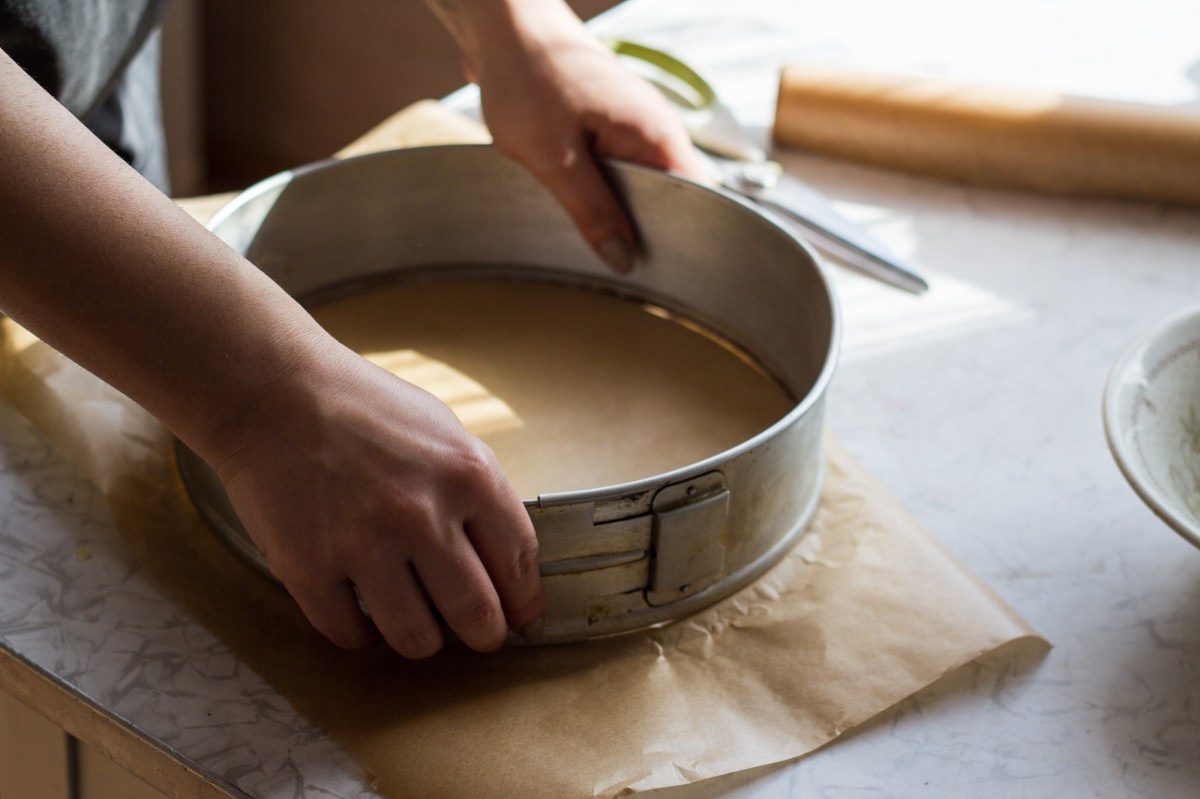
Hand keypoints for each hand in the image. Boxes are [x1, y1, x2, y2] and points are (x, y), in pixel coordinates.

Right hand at [211, 341, 544, 657]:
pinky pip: (351, 635)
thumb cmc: (361, 407)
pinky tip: (360, 612)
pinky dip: (361, 633)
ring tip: (415, 622)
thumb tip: (505, 560)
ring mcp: (364, 545)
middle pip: (477, 616)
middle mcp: (422, 514)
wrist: (271, 391)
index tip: (522, 619)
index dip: (526, 604)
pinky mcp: (309, 568)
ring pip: (417, 639)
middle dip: (484, 634)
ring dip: (422, 639)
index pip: (520, 565)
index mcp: (468, 475)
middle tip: (476, 634)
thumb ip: (476, 492)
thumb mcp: (445, 431)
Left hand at [438, 0, 707, 271]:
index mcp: (655, 134)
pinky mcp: (606, 122)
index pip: (698, 198)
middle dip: (643, 229)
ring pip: (638, 184)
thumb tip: (622, 258)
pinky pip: (615, 167)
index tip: (663, 272)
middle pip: (669, 197)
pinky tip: (576, 201)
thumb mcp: (554, 157)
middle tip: (616, 262)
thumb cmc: (527, 76)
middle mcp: (653, 128)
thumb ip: (591, 210)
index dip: (683, 237)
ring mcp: (631, 124)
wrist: (500, 24)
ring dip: (614, 208)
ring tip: (593, 235)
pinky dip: (598, 187)